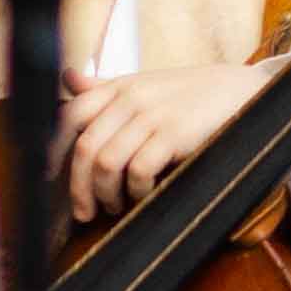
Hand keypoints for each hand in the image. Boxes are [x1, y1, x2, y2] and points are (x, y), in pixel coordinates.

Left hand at [57, 55, 261, 222]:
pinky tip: (144, 196)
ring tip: (116, 206)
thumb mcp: (145, 84)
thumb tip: (67, 78)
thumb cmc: (190, 93)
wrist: (240, 90)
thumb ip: (105, 87)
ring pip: (106, 163)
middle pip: (84, 148)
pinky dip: (136, 191)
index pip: (69, 115)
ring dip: (107, 194)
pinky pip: (138, 171)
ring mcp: (151, 116)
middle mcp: (129, 98)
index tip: (50, 178)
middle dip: (79, 188)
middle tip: (85, 212)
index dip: (53, 150)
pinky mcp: (173, 135)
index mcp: (118, 86)